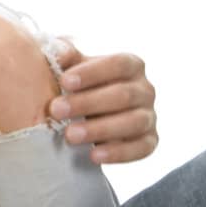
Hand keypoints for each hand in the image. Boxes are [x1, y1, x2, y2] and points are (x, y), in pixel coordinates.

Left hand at [48, 42, 157, 163]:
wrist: (90, 118)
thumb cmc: (81, 87)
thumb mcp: (74, 69)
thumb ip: (66, 57)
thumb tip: (58, 51)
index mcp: (131, 65)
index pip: (118, 64)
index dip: (92, 73)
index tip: (64, 81)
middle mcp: (145, 90)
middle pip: (123, 95)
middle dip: (87, 103)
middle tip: (56, 110)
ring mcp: (149, 116)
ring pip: (133, 122)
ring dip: (100, 129)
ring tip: (70, 135)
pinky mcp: (150, 141)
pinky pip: (140, 149)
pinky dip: (118, 153)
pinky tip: (93, 156)